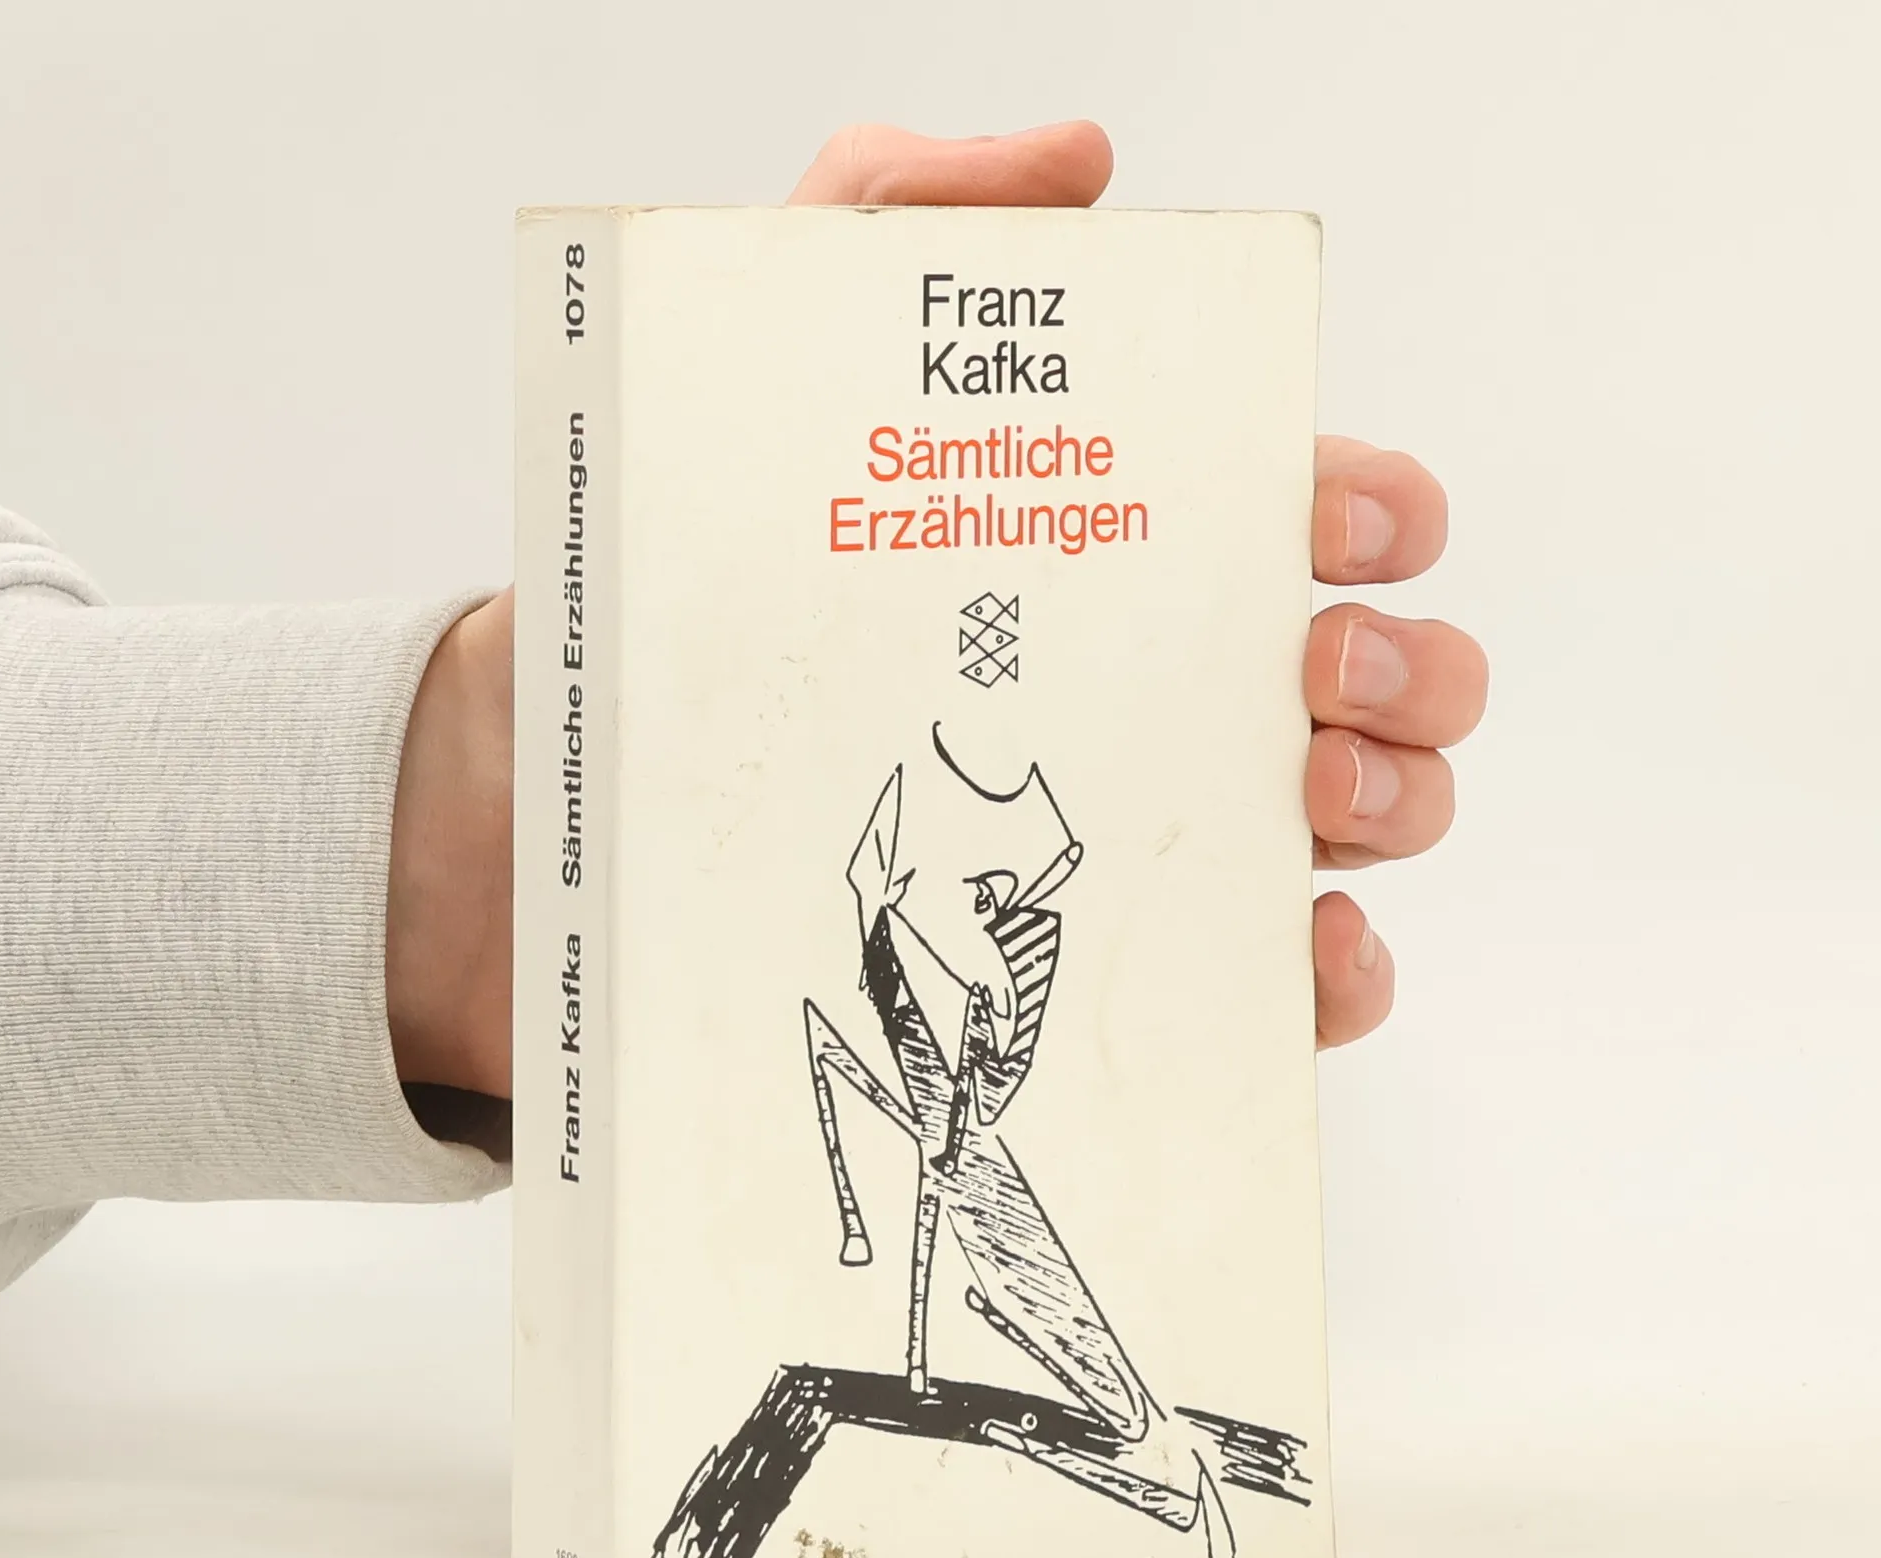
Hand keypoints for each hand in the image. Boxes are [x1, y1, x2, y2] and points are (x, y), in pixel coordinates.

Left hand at [386, 121, 1486, 1097]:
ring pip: (1367, 826)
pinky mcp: (1094, 969)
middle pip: (1386, 677)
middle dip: (1405, 663)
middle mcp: (1163, 691)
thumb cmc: (679, 577)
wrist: (552, 779)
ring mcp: (1147, 834)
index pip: (1316, 517)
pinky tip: (1306, 943)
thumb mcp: (769, 357)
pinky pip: (1275, 994)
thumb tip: (1081, 164)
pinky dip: (1333, 975)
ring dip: (1394, 802)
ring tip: (1311, 789)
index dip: (1373, 509)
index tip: (1334, 520)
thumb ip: (904, 215)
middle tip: (1311, 661)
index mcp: (1122, 551)